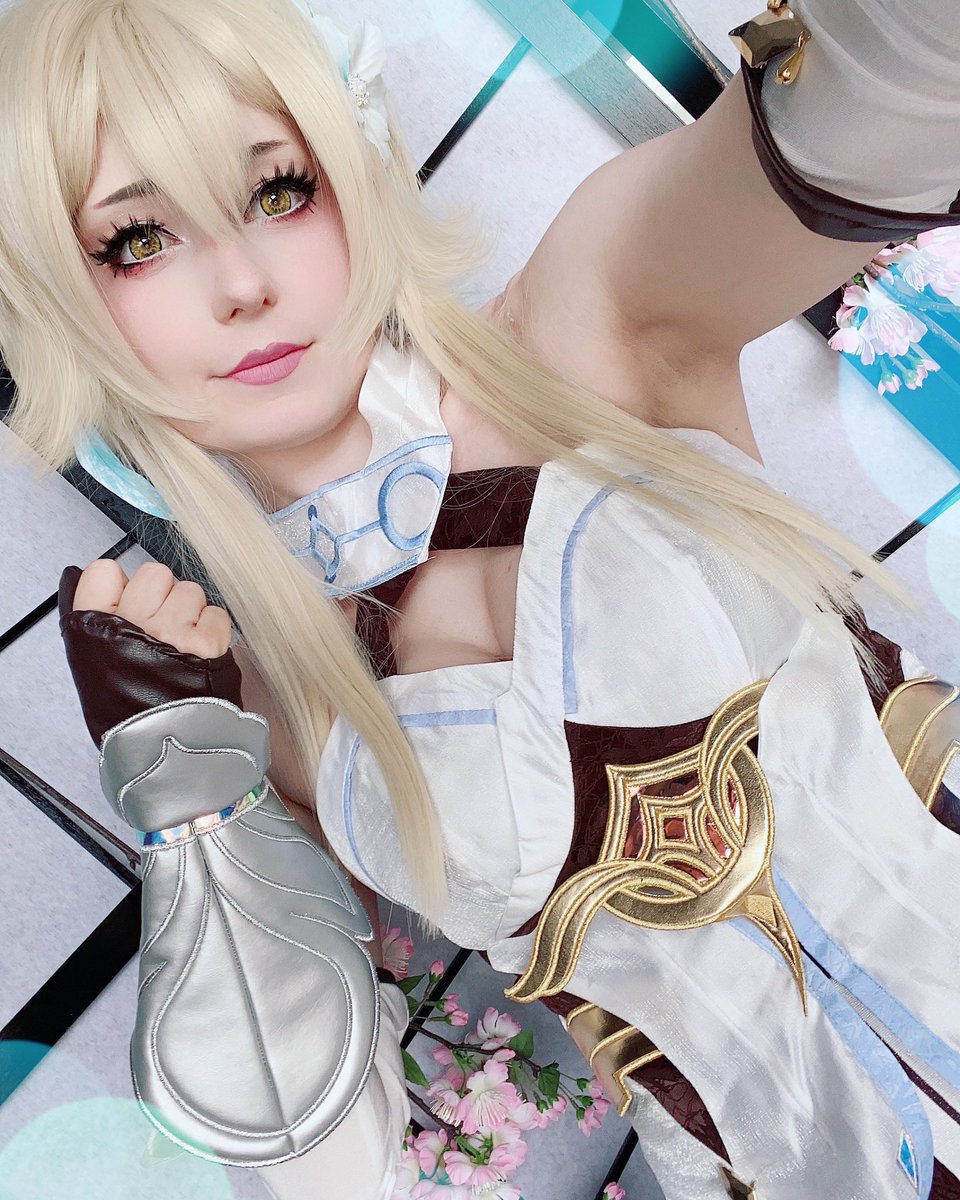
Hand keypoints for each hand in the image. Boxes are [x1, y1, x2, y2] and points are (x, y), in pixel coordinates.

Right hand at [59, 561, 243, 747]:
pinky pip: (217, 614)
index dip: (121, 586)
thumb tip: (86, 575)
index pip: (104, 571)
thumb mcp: (94, 669)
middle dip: (162, 596)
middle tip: (162, 629)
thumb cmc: (129, 716)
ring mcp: (171, 631)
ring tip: (183, 649)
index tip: (128, 606)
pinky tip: (202, 658)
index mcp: (94, 630)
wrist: (166, 755)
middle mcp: (131, 624)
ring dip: (191, 614)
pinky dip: (215, 632)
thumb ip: (94, 621)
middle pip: (154, 573)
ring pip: (190, 590)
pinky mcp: (209, 642)